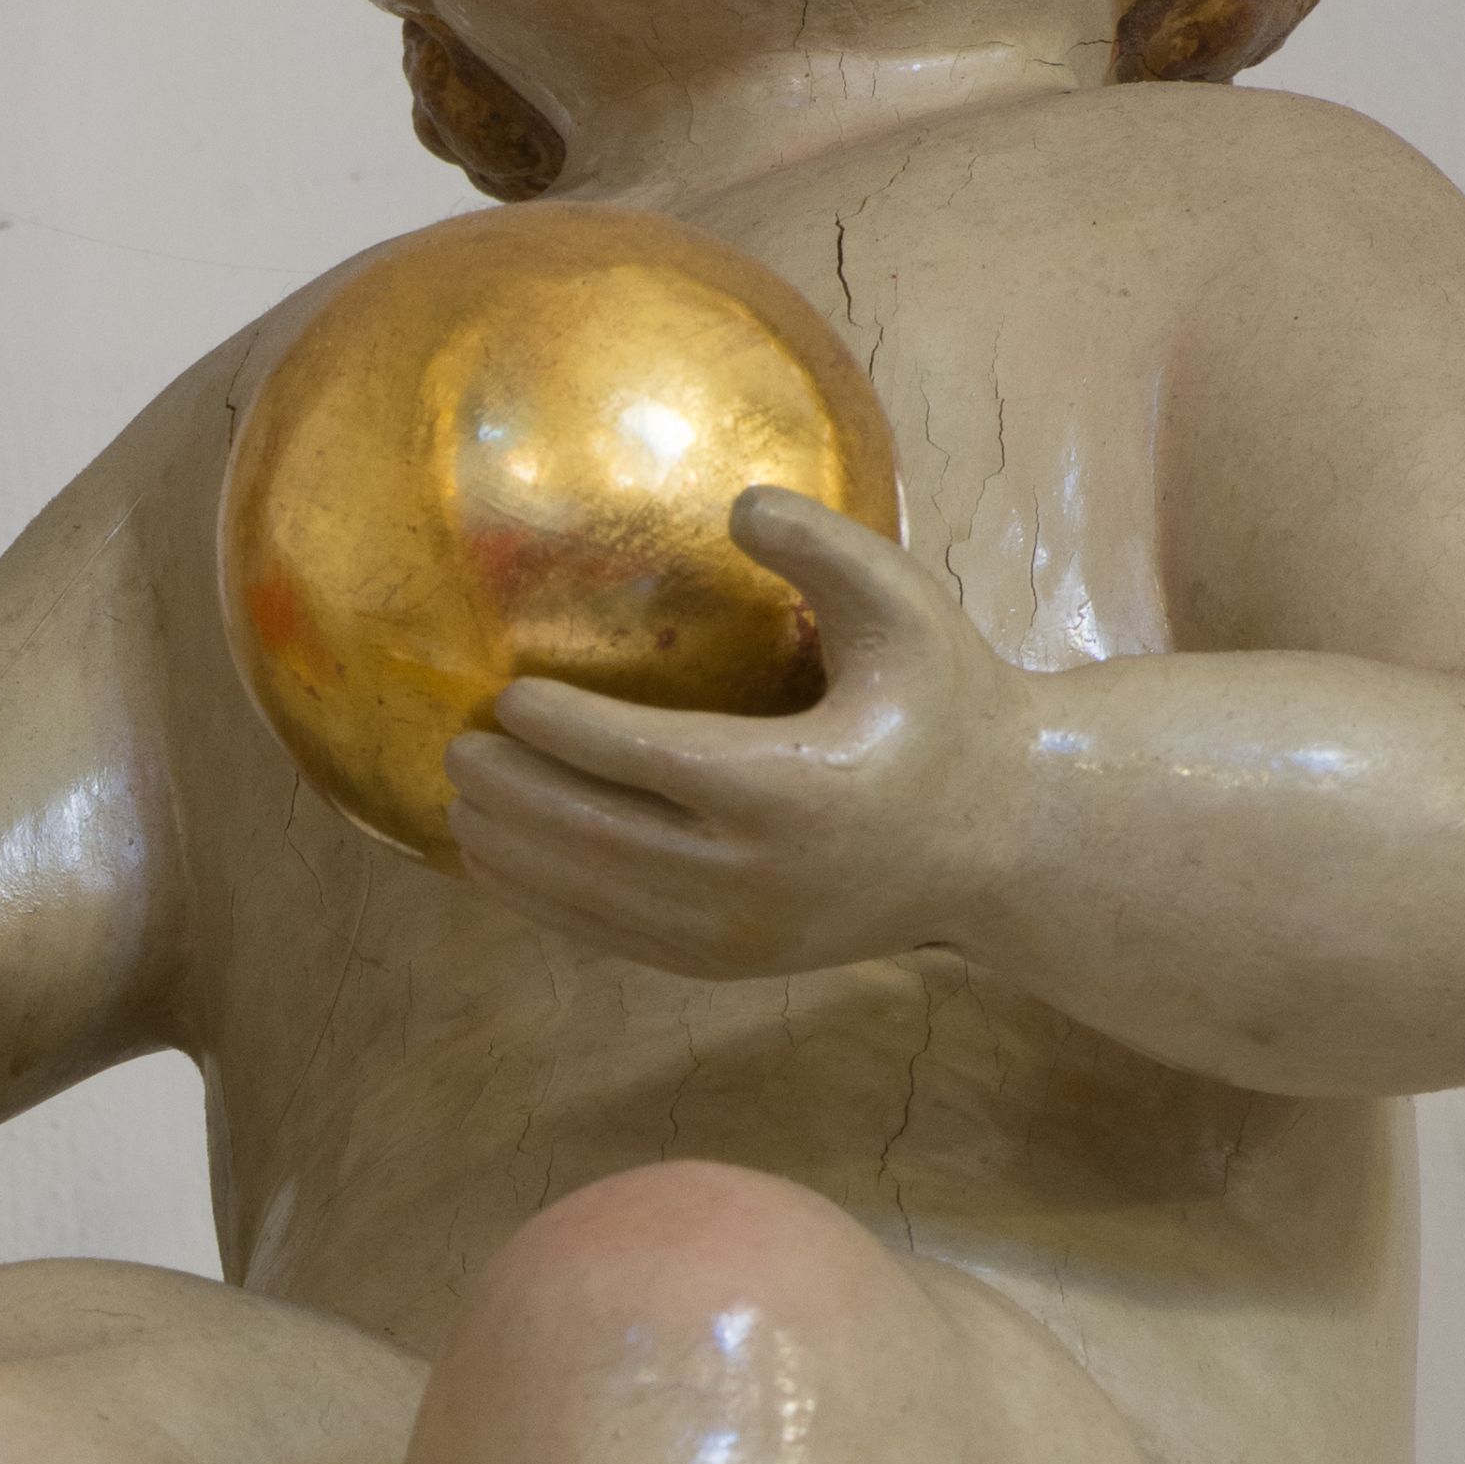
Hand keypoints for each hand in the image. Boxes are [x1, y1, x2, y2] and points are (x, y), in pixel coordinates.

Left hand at [443, 488, 1038, 979]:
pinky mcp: (733, 962)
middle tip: (458, 747)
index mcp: (793, 787)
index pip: (644, 761)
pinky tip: (507, 864)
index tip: (506, 696)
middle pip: (601, 836)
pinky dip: (554, 902)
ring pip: (599, 897)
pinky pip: (619, 935)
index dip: (564, 730)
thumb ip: (824, 547)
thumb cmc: (948, 706)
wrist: (1007, 841)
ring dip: (519, 856)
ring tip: (462, 803)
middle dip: (517, 795)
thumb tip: (735, 501)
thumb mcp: (906, 608)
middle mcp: (757, 873)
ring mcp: (741, 930)